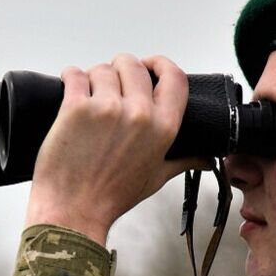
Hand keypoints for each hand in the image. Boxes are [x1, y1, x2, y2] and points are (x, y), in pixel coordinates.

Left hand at [25, 54, 208, 242]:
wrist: (73, 211)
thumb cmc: (111, 197)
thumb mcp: (155, 178)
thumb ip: (182, 161)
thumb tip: (205, 158)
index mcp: (163, 127)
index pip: (174, 77)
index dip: (160, 64)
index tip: (149, 65)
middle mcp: (139, 113)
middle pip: (133, 65)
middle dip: (121, 69)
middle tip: (110, 83)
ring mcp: (106, 109)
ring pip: (102, 69)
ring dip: (94, 77)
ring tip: (88, 94)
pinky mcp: (75, 108)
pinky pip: (75, 75)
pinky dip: (71, 76)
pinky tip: (70, 85)